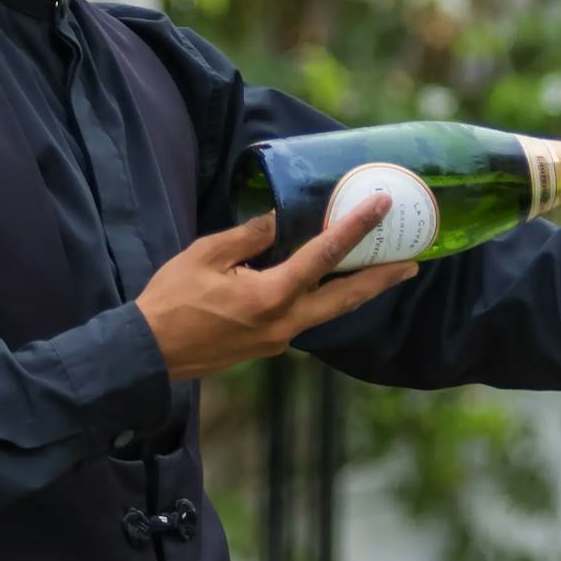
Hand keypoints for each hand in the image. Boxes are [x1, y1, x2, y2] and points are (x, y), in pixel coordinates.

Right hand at [138, 203, 421, 379]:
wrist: (148, 354)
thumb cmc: (170, 302)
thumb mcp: (205, 256)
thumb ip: (248, 236)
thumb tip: (278, 219)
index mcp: (271, 296)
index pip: (324, 256)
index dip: (356, 227)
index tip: (381, 207)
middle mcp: (284, 323)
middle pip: (346, 299)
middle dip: (381, 279)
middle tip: (413, 263)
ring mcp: (278, 339)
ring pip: (331, 312)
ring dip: (358, 292)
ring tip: (384, 273)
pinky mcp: (268, 346)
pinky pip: (307, 319)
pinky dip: (327, 300)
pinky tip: (331, 286)